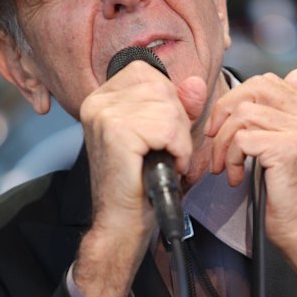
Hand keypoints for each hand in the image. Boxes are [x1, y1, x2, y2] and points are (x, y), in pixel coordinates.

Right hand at [74, 60, 206, 296]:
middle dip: (176, 122)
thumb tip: (197, 83)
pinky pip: (168, 128)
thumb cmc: (141, 184)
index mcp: (103, 97)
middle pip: (161, 86)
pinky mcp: (116, 131)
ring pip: (168, 108)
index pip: (148, 73)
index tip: (160, 134)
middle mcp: (98, 101)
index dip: (167, 102)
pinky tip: (167, 166)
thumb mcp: (165, 136)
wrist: (122, 223)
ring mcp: (104, 114)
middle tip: (164, 151)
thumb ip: (181, 106)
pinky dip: (178, 150)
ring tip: (165, 160)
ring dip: (178, 139)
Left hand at [205, 69, 296, 251]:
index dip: (236, 100)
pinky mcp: (286, 148)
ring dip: (224, 143)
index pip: (266, 83)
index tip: (223, 126)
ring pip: (242, 114)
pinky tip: (235, 177)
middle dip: (224, 113)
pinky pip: (241, 139)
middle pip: (253, 89)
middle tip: (215, 140)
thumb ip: (286, 114)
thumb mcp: (289, 148)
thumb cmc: (292, 196)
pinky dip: (230, 159)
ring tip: (226, 166)